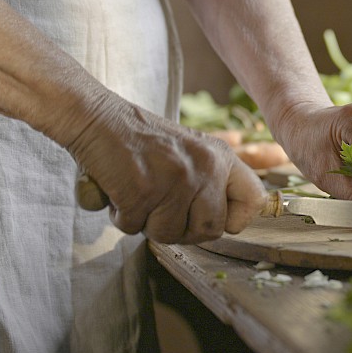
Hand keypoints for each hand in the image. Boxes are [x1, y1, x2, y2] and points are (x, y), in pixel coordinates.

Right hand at [64, 91, 268, 243]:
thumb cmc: (142, 141)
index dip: (234, 220)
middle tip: (160, 209)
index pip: (255, 201)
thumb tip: (228, 225)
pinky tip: (118, 190)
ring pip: (169, 235)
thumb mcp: (192, 151)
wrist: (97, 117)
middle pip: (210, 231)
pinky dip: (121, 217)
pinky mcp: (142, 190)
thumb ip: (212, 182)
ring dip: (147, 223)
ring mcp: (175, 180)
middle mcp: (205, 168)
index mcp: (221, 158)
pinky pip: (134, 228)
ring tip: (138, 194)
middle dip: (182, 229)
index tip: (212, 217)